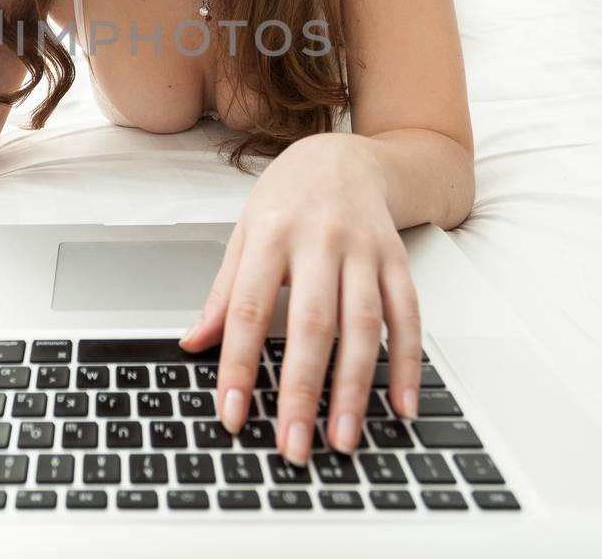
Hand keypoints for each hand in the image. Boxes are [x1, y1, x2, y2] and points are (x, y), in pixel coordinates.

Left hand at [178, 134, 421, 464]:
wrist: (344, 156)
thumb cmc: (286, 200)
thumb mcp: (242, 235)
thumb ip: (222, 293)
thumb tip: (192, 344)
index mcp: (269, 234)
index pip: (247, 308)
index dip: (237, 364)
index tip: (231, 414)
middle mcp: (319, 240)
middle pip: (311, 324)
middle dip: (301, 390)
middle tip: (293, 444)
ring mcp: (364, 250)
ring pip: (363, 325)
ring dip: (354, 388)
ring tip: (343, 439)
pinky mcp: (398, 259)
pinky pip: (408, 316)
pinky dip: (408, 364)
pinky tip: (400, 405)